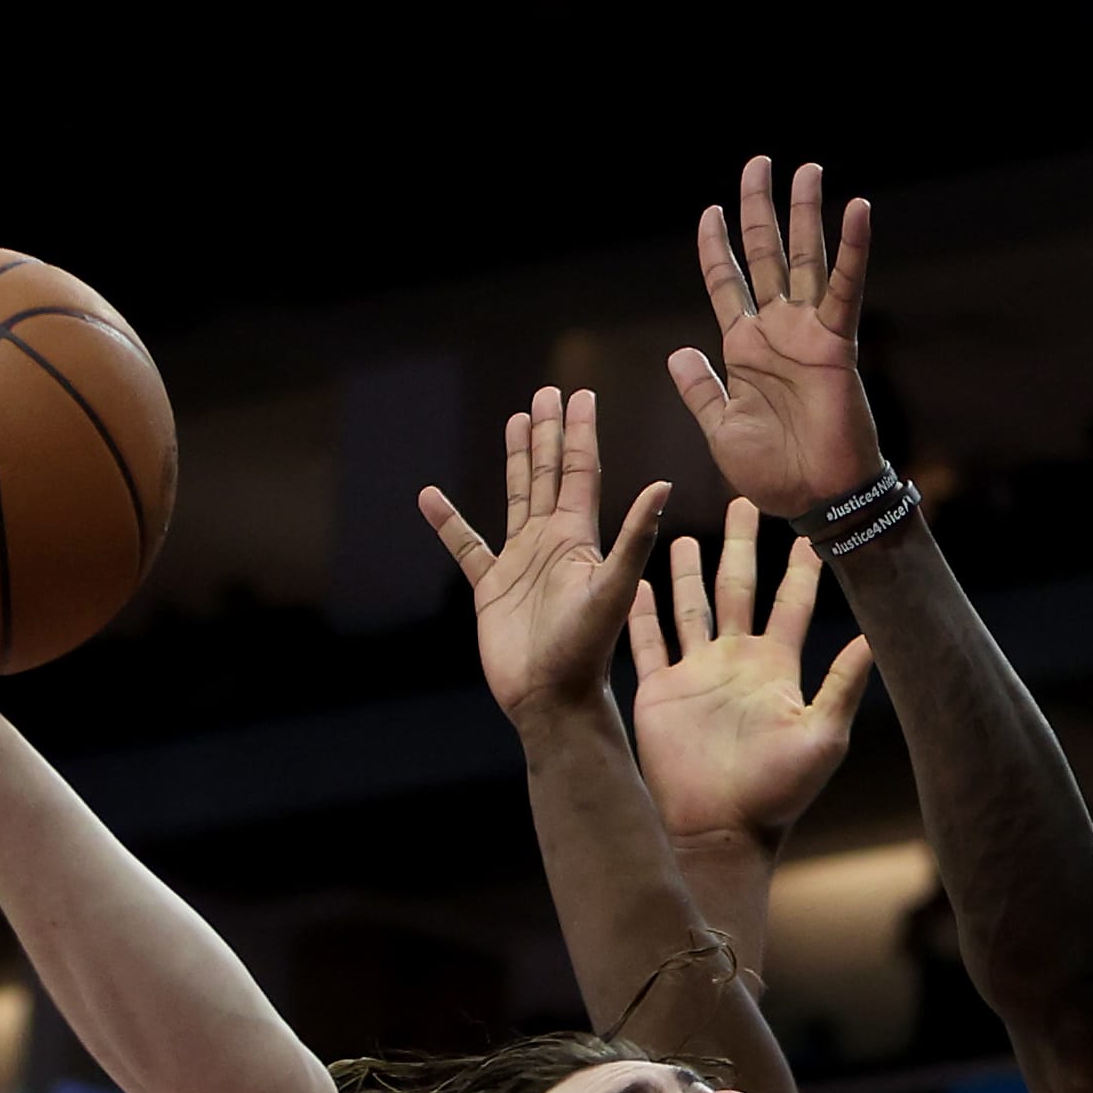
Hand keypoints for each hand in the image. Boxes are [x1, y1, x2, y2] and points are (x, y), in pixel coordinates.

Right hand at [420, 386, 671, 730]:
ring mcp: (522, 563)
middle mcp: (552, 544)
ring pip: (516, 498)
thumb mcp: (613, 589)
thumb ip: (634, 537)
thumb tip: (661, 486)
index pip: (581, 472)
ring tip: (514, 422)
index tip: (580, 394)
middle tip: (546, 394)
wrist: (553, 699)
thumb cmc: (587, 651)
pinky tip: (431, 497)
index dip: (580, 432)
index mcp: (580, 538)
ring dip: (514, 461)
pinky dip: (449, 522)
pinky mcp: (491, 587)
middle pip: (548, 474)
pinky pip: (466, 545)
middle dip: (548, 434)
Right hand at [628, 499, 873, 847]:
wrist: (719, 830)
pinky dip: (638, 614)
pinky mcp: (659, 693)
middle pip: (738, 588)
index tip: (810, 527)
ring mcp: (696, 675)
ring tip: (679, 534)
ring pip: (689, 608)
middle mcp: (736, 663)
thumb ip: (843, 684)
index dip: (802, 566)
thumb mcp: (821, 737)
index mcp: (776, 668)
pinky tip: (633, 582)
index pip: (792, 603)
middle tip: (743, 500)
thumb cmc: (776, 793)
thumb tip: (878, 636)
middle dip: (740, 545)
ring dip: (685, 573)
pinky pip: (645, 643)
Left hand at [667, 156, 880, 516]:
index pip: (725, 283)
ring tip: (805, 169)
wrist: (817, 501)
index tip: (709, 210)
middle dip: (758, 208)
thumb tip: (678, 352)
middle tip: (758, 163)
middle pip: (763, 254)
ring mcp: (807, 334)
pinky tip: (857, 209)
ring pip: (804, 259)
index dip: (715, 247)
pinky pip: (845, 289)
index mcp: (743, 349)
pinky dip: (853, 249)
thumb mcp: (720, 431)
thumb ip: (700, 390)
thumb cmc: (772, 476)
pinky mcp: (836, 344)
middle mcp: (775, 332)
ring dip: (804, 213)